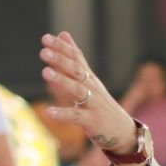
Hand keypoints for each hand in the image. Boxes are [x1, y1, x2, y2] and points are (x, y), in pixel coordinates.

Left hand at [39, 32, 137, 155]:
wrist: (122, 131)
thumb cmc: (101, 105)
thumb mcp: (89, 80)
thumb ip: (75, 59)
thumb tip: (63, 33)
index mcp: (89, 78)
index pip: (76, 58)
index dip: (62, 48)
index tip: (46, 38)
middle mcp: (92, 88)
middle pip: (76, 71)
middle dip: (60, 60)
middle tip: (43, 51)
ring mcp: (93, 104)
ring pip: (77, 90)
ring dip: (61, 80)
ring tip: (45, 72)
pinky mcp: (92, 121)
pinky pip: (76, 116)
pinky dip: (63, 114)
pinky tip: (49, 112)